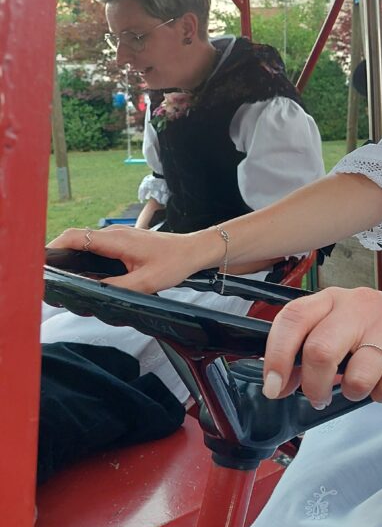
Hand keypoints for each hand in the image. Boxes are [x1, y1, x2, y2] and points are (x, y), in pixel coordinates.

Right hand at [46, 225, 214, 293]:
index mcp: (116, 239)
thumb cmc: (175, 262)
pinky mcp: (122, 242)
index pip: (75, 237)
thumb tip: (92, 292)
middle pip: (75, 239)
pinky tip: (85, 273)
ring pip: (85, 243)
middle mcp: (114, 234)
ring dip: (72, 256)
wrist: (194, 250)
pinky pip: (96, 247)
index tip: (42, 261)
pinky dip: (85, 257)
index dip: (54, 246)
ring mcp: (118, 236)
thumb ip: (118, 288)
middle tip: (49, 276)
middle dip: (58, 254)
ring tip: (63, 277)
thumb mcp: (147, 282)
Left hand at [262, 285, 381, 408]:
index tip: (274, 387)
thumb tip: (280, 383)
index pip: (293, 318)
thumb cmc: (373, 325)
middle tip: (318, 397)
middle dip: (314, 386)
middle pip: (320, 351)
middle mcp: (358, 304)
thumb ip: (307, 345)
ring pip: (357, 377)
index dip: (277, 356)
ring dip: (353, 393)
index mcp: (331, 298)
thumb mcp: (337, 323)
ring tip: (358, 384)